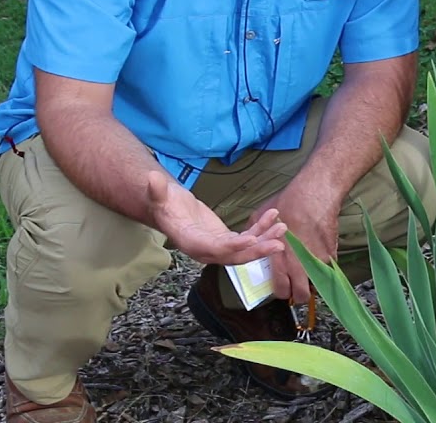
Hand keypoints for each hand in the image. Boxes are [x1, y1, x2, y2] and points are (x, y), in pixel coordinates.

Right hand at [147, 171, 286, 264]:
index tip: (250, 241)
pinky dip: (261, 230)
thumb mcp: (159, 196)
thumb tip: (152, 179)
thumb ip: (157, 190)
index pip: (213, 249)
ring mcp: (218, 247)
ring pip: (244, 250)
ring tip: (282, 228)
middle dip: (257, 251)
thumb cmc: (164, 204)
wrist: (170, 210)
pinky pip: (247, 239)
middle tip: (278, 244)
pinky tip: (274, 219)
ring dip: (264, 240)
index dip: (231, 247)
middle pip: (234, 256)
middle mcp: (206, 251)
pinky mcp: (226, 240)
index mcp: (191, 243)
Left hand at [251, 183, 342, 303]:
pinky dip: (323, 265)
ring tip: (308, 270)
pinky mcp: (331, 251)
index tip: (282, 287)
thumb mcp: (261, 216)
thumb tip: (251, 238)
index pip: (282, 289)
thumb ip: (256, 232)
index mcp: (279, 258)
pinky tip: (318, 254)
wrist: (315, 193)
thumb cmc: (288, 203)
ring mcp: (317, 259)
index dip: (282, 292)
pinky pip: (328, 267)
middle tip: (296, 287)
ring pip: (318, 283)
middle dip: (298, 295)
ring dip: (313, 280)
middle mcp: (299, 264)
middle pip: (302, 295)